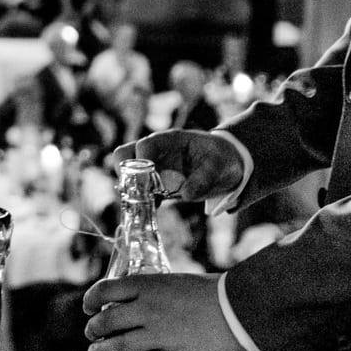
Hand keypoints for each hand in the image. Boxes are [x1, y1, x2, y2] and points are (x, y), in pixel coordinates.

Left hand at [82, 273, 241, 350]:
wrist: (237, 308)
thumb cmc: (210, 292)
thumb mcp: (173, 281)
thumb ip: (151, 291)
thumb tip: (131, 299)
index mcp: (147, 285)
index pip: (105, 290)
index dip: (90, 300)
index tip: (88, 308)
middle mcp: (148, 308)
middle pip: (106, 321)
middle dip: (93, 330)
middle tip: (91, 335)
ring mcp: (159, 334)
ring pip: (118, 346)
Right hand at [128, 128, 244, 203]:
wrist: (226, 165)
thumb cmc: (221, 158)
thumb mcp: (219, 165)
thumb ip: (204, 178)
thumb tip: (186, 195)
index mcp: (170, 140)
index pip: (145, 145)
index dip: (142, 162)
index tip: (150, 182)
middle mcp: (156, 151)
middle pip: (124, 155)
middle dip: (125, 174)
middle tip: (139, 193)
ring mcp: (153, 167)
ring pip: (126, 173)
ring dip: (130, 189)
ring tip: (143, 204)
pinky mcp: (156, 184)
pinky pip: (138, 190)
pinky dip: (138, 201)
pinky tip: (148, 210)